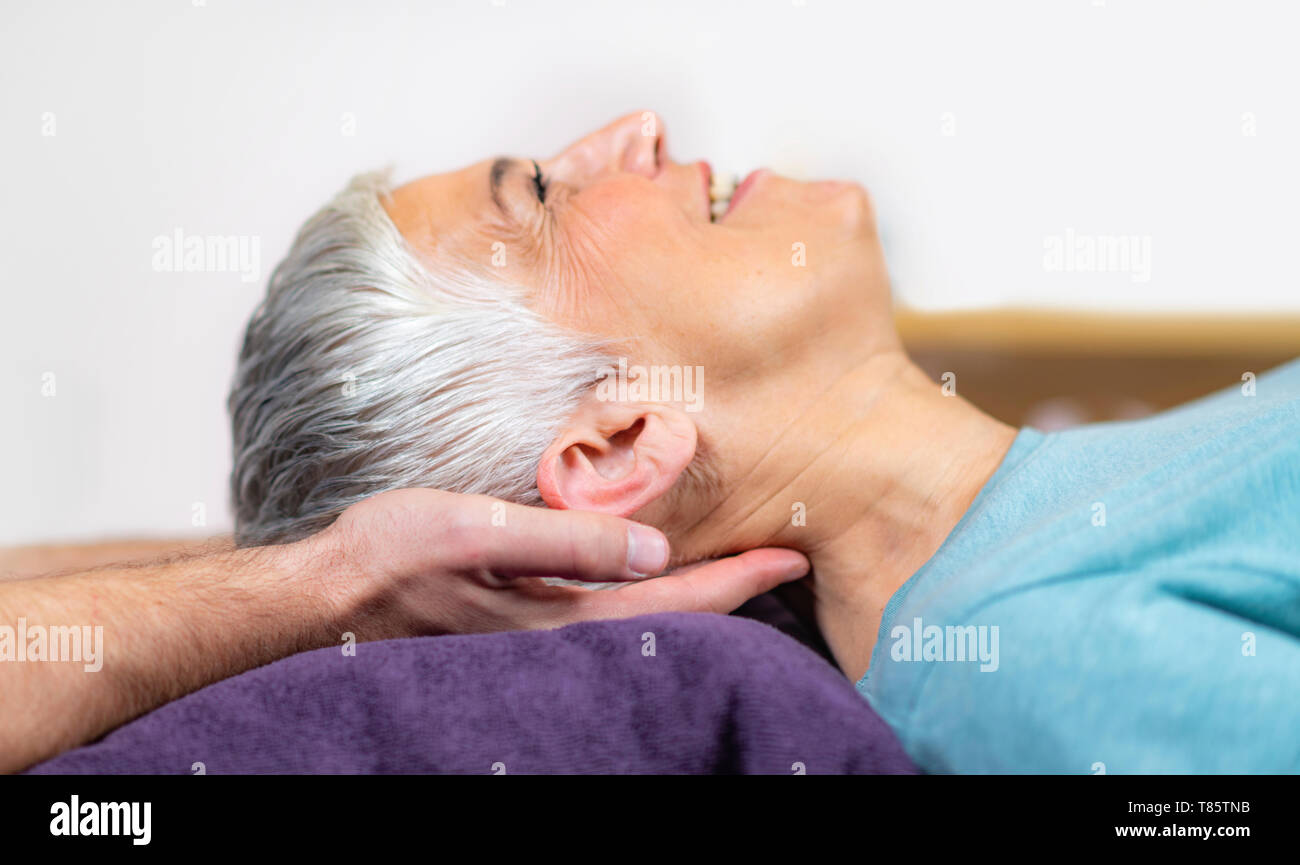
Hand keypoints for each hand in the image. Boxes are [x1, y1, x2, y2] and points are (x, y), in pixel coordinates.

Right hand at [307, 488, 809, 638]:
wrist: (323, 600)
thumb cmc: (389, 561)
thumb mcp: (475, 532)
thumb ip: (565, 542)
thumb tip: (653, 551)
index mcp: (558, 619)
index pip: (672, 604)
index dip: (736, 580)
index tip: (788, 556)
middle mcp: (558, 638)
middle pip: (669, 620)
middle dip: (730, 593)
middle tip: (782, 563)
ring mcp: (539, 638)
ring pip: (640, 620)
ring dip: (692, 595)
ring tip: (736, 570)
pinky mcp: (518, 627)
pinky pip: (604, 615)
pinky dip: (646, 595)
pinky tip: (651, 577)